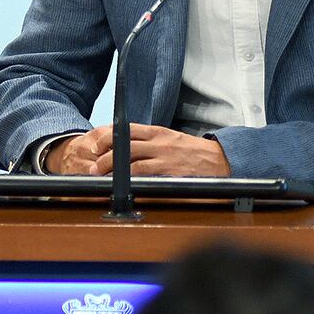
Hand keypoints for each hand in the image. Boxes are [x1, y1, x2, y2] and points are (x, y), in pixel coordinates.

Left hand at [50, 124, 229, 176]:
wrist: (221, 160)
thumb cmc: (193, 151)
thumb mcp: (170, 139)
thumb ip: (149, 141)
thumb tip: (125, 145)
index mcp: (158, 132)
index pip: (125, 129)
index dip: (106, 136)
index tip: (94, 145)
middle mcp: (159, 142)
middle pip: (123, 145)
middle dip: (104, 156)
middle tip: (92, 166)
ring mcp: (165, 157)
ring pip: (131, 161)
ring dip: (112, 169)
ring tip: (101, 177)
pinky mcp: (171, 172)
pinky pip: (146, 175)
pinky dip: (130, 179)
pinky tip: (121, 185)